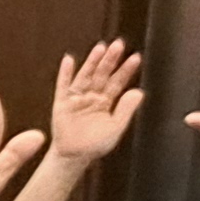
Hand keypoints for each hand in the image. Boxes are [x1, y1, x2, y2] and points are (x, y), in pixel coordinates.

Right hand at [44, 40, 144, 166]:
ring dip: (92, 61)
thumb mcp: (116, 128)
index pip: (118, 82)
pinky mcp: (62, 103)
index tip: (135, 57)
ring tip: (100, 48)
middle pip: (102, 75)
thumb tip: (138, 92)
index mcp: (106, 102)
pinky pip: (63, 85)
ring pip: (86, 76)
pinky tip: (69, 60)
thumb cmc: (95, 144)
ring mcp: (77, 99)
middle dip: (110, 60)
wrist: (74, 156)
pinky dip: (65, 73)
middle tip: (119, 44)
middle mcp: (92, 97)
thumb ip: (126, 110)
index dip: (126, 70)